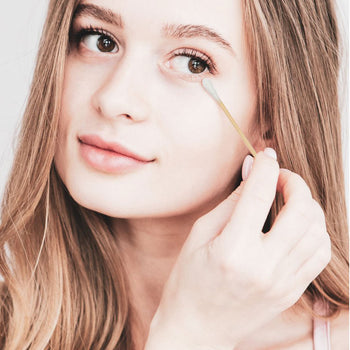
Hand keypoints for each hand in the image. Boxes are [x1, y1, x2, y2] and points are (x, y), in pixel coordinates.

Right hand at [145, 149, 330, 349]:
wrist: (197, 331)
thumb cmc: (189, 282)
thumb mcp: (200, 236)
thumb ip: (231, 203)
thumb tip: (251, 173)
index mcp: (233, 250)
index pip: (259, 195)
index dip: (266, 167)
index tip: (266, 156)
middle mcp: (264, 267)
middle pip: (300, 211)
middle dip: (295, 183)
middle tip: (281, 176)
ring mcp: (282, 282)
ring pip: (317, 232)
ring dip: (308, 206)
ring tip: (290, 199)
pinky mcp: (291, 291)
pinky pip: (319, 255)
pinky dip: (316, 232)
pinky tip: (298, 225)